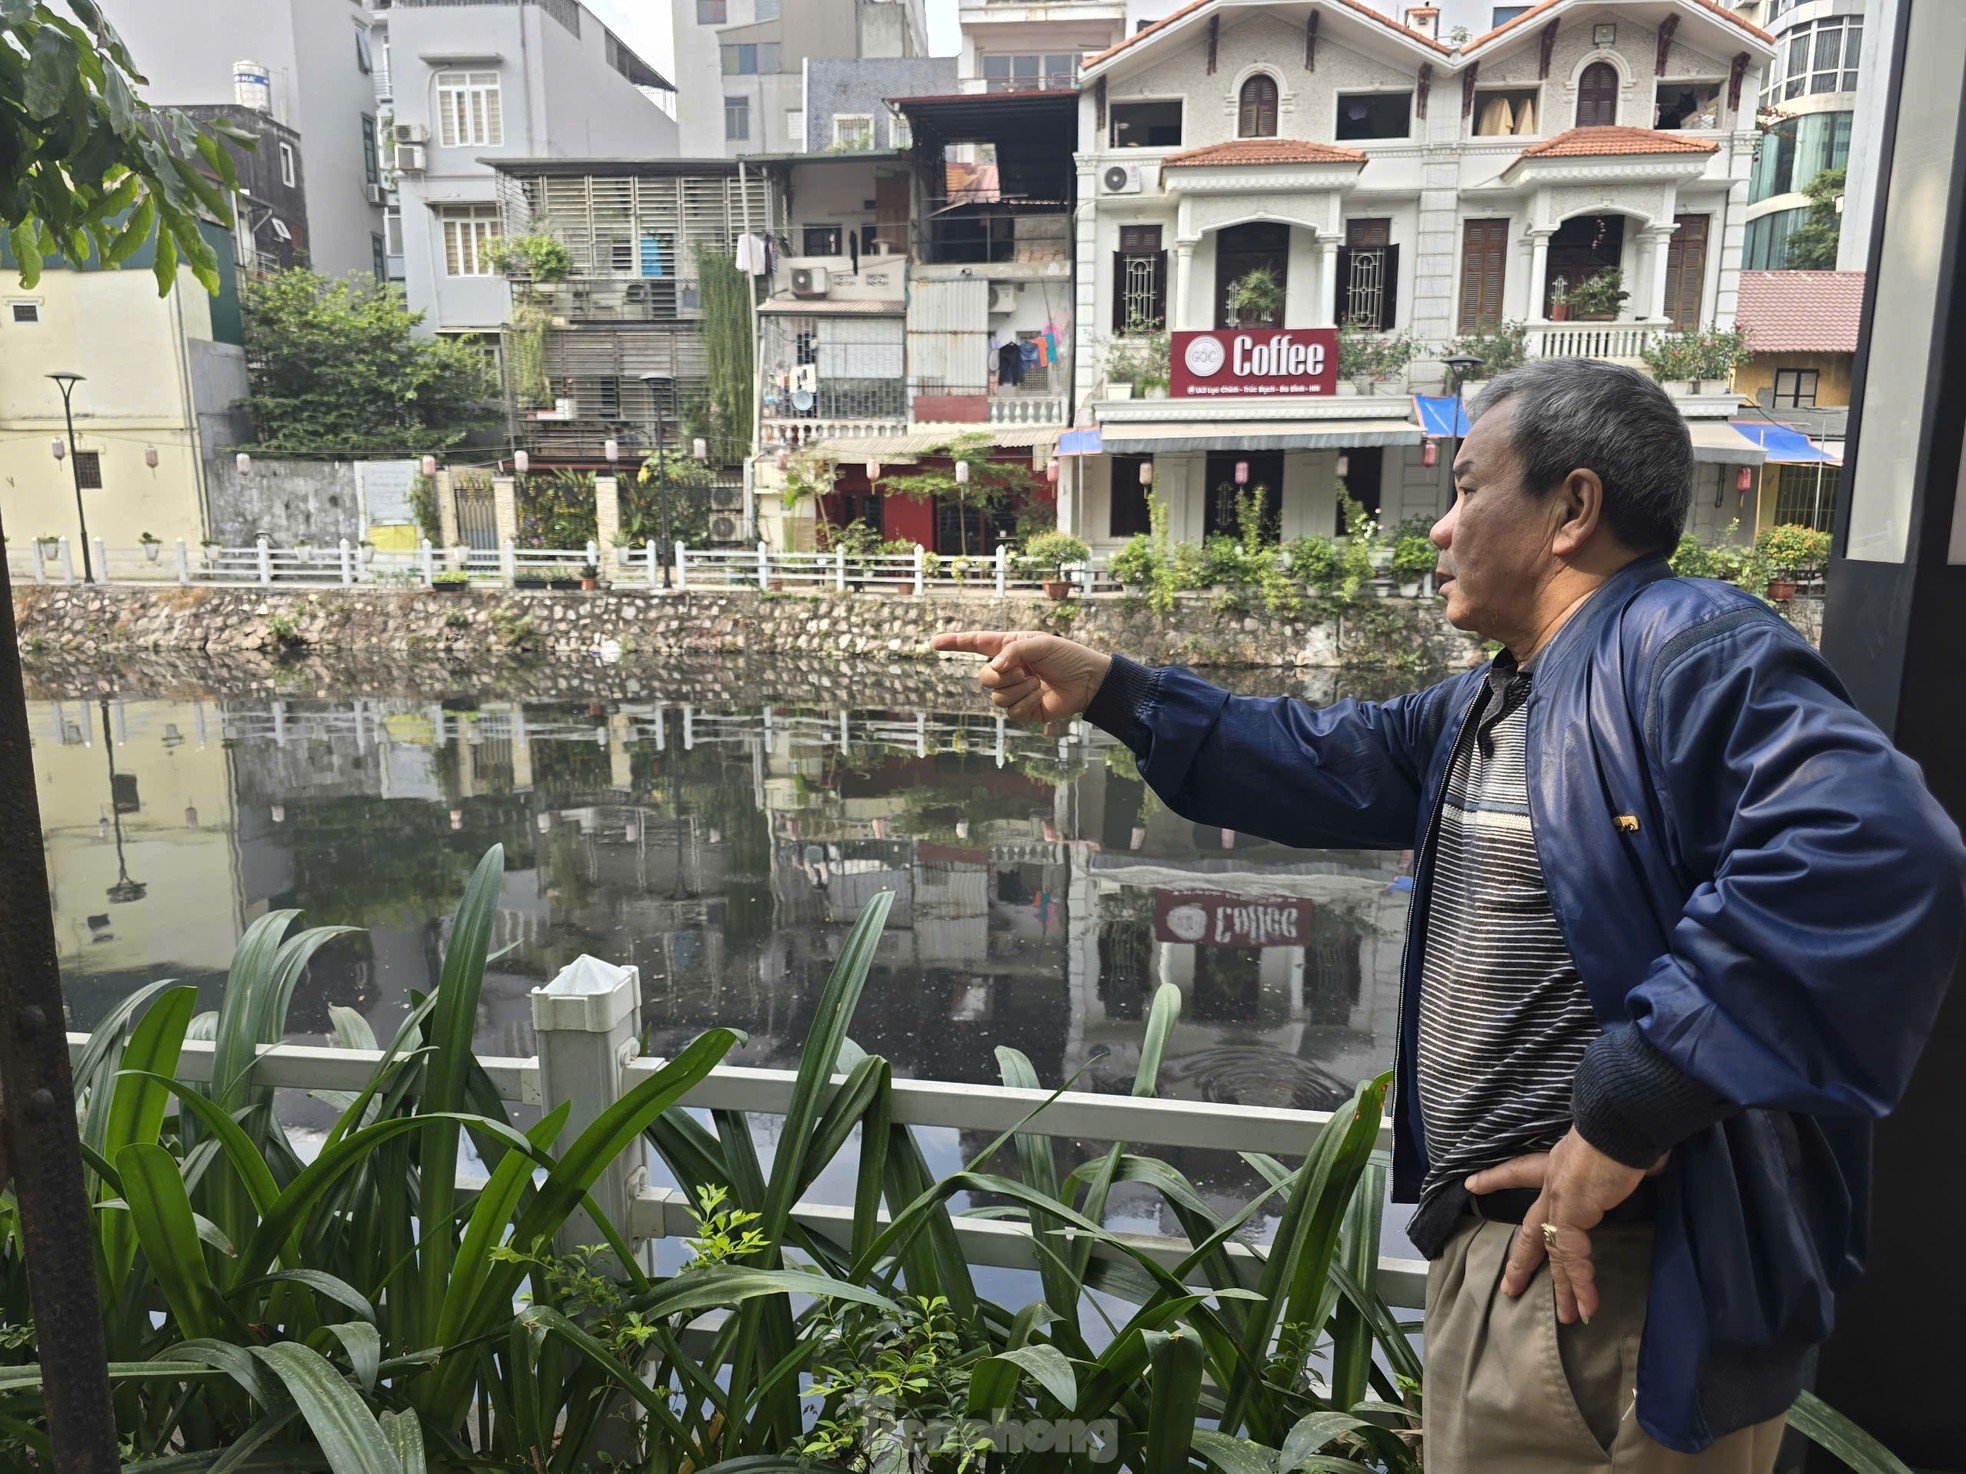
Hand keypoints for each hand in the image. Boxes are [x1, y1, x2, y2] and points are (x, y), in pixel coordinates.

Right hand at [931, 630, 1111, 724]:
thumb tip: (995, 669)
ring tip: (1038, 683)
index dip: (954, 643)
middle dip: (1003, 676)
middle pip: (984, 677)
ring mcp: (1013, 691)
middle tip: (1027, 672)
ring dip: (1020, 690)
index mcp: (1008, 648)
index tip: (933, 643)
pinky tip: (1041, 697)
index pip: (975, 644)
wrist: (1088, 682)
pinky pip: (1011, 712)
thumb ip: (1014, 651)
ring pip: (996, 696)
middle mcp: (1007, 670)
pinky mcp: (1023, 711)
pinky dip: (1027, 703)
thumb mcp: (1041, 643)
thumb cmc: (1067, 657)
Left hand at [1466, 1129, 1663, 1324]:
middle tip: (1508, 1286)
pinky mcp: (1570, 1215)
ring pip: (1554, 1251)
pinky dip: (1582, 1283)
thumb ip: (1625, 1162)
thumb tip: (1654, 1160)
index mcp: (1558, 1163)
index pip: (1519, 1170)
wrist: (1620, 1122)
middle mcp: (1552, 1182)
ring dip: (1563, 1286)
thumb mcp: (1619, 1148)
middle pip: (1532, 1227)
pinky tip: (1587, 1308)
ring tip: (1567, 1317)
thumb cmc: (1623, 1129)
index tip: (1472, 1184)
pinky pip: (1573, 1257)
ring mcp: (1558, 1200)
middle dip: (1522, 1259)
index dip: (1495, 1178)